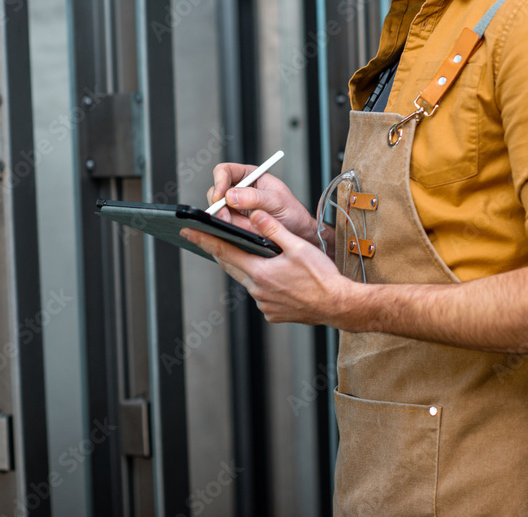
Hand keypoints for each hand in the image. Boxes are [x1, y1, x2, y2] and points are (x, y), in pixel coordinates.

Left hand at [181, 210, 351, 325]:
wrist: (338, 305)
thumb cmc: (322, 278)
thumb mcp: (298, 247)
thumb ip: (273, 230)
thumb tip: (254, 214)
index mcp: (260, 272)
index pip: (225, 251)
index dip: (204, 239)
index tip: (188, 230)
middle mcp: (258, 290)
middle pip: (230, 266)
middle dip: (217, 250)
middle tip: (204, 237)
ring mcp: (264, 304)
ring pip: (245, 280)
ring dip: (241, 266)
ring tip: (239, 253)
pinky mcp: (273, 313)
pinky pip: (259, 294)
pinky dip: (258, 282)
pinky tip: (269, 276)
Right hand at [206, 162, 318, 243]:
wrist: (297, 233)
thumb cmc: (292, 212)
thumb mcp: (277, 201)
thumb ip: (255, 197)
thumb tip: (231, 196)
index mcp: (250, 176)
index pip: (225, 171)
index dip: (219, 182)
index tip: (220, 197)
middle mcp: (240, 190)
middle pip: (215, 193)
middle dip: (221, 208)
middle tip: (227, 218)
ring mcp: (236, 207)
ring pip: (219, 212)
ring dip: (231, 221)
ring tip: (251, 226)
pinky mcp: (236, 222)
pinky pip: (225, 225)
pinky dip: (234, 230)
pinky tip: (248, 231)